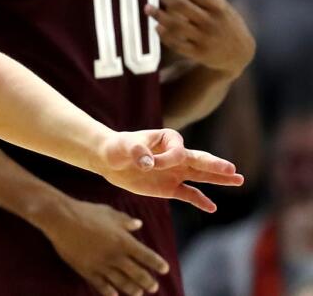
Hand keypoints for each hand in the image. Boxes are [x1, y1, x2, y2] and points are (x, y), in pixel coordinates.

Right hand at [38, 198, 168, 295]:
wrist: (61, 219)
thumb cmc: (86, 212)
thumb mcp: (108, 212)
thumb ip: (125, 220)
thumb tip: (138, 224)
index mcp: (123, 241)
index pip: (147, 256)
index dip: (158, 264)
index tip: (164, 269)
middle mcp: (116, 256)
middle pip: (138, 274)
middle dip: (148, 282)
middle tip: (153, 287)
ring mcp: (101, 265)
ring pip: (122, 283)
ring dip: (133, 289)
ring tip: (138, 293)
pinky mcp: (87, 270)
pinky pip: (101, 285)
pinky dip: (110, 292)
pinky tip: (115, 295)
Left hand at [98, 128, 243, 211]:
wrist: (109, 159)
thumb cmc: (118, 147)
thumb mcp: (125, 146)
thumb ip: (137, 151)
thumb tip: (148, 164)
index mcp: (169, 139)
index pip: (179, 152)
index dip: (167, 160)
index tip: (149, 163)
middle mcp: (177, 155)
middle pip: (200, 160)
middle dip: (215, 165)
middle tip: (233, 169)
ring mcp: (175, 172)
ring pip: (201, 176)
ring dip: (218, 179)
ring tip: (238, 180)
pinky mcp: (169, 187)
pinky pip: (188, 194)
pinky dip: (200, 200)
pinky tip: (212, 207)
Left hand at [144, 0, 254, 73]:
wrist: (240, 53)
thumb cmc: (225, 22)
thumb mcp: (220, 4)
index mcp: (218, 8)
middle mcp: (211, 23)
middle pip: (182, 6)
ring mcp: (204, 39)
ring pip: (175, 26)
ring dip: (159, 16)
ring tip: (148, 8)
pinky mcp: (198, 54)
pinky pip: (176, 44)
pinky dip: (164, 35)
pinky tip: (157, 27)